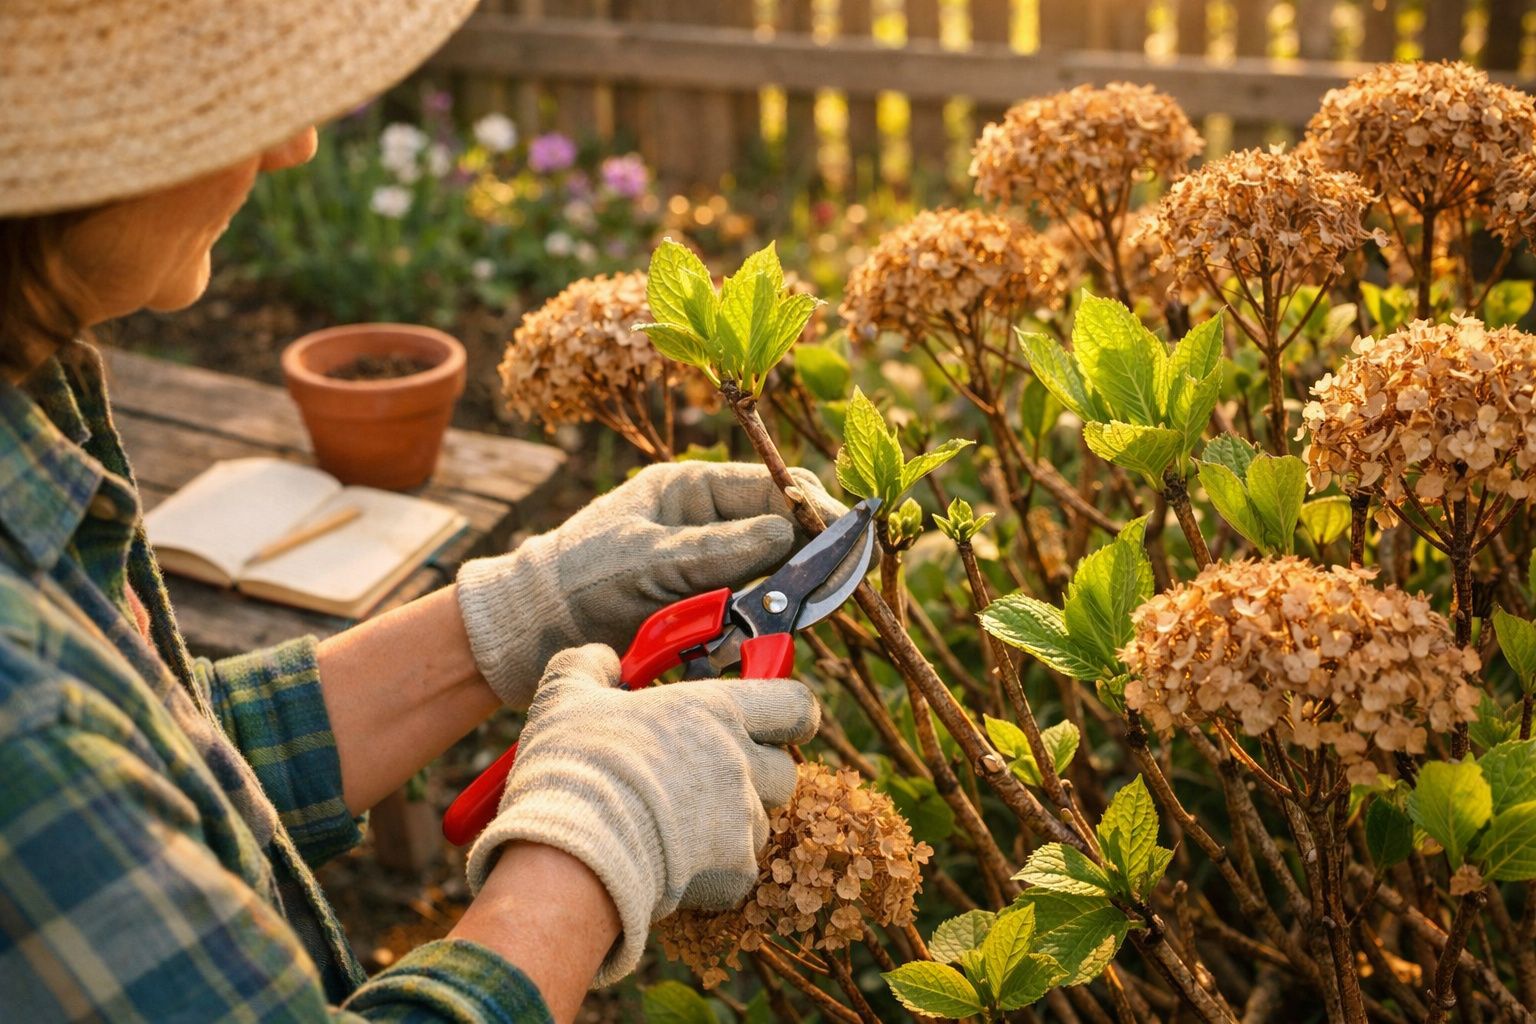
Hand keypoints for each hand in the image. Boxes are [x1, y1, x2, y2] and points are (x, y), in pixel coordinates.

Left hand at [456, 461, 844, 706]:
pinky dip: (751, 632)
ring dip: (775, 603)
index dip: (814, 507)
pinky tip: (744, 645)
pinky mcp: (705, 612)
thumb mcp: (647, 559)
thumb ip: (718, 547)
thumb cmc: (577, 579)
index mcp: (692, 489)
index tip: (845, 534)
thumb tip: (788, 532)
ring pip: (772, 581)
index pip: (772, 486)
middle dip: (803, 562)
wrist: (528, 633)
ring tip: (774, 620)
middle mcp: (708, 524)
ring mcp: (709, 569)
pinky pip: (748, 618)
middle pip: (783, 534)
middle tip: (825, 589)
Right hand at [465, 644, 818, 985]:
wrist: (573, 850)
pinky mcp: (734, 872)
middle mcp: (740, 763)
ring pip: (760, 822)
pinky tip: (668, 863)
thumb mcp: (566, 696)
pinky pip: (739, 870)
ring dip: (732, 824)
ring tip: (678, 826)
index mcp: (716, 712)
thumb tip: (602, 659)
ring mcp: (742, 820)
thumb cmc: (575, 766)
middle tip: (713, 778)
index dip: (791, 714)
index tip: (778, 722)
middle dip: (758, 775)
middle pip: (785, 770)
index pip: (794, 705)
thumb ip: (589, 665)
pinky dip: (712, 871)